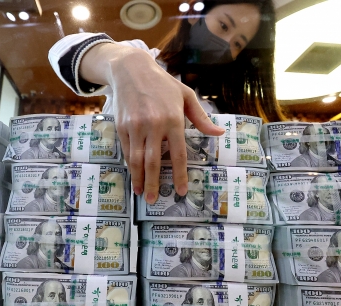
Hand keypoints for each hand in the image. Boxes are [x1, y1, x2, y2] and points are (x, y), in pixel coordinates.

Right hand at [108, 50, 223, 203]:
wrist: (131, 69)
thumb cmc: (162, 83)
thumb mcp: (186, 96)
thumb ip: (201, 118)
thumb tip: (219, 133)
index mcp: (173, 120)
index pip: (178, 154)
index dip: (179, 175)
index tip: (181, 191)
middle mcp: (154, 125)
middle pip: (154, 162)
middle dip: (153, 183)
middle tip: (153, 200)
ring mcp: (136, 126)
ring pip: (137, 159)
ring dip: (139, 179)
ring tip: (140, 193)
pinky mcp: (122, 126)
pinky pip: (127, 151)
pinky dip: (131, 165)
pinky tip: (134, 175)